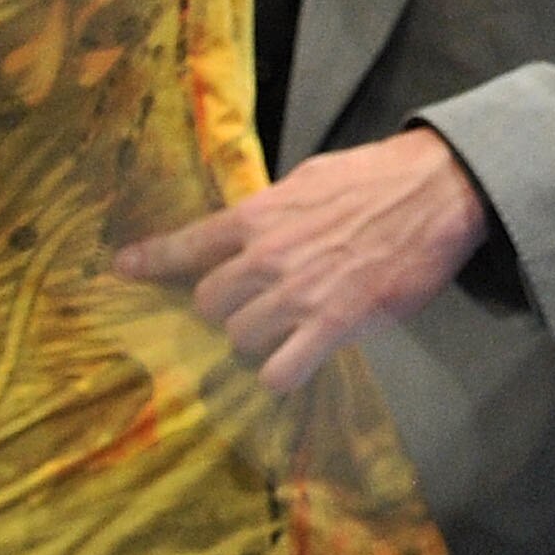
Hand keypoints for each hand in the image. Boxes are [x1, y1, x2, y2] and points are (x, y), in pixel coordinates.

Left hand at [112, 130, 490, 394]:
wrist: (431, 192)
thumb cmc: (371, 180)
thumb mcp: (305, 182)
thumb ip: (271, 213)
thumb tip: (248, 231)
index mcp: (256, 216)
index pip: (187, 243)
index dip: (151, 261)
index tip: (122, 269)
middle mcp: (265, 257)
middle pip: (209, 305)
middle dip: (224, 310)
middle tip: (250, 307)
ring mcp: (296, 294)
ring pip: (240, 339)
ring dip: (254, 341)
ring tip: (280, 332)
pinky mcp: (334, 325)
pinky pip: (280, 372)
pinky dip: (281, 374)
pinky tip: (293, 364)